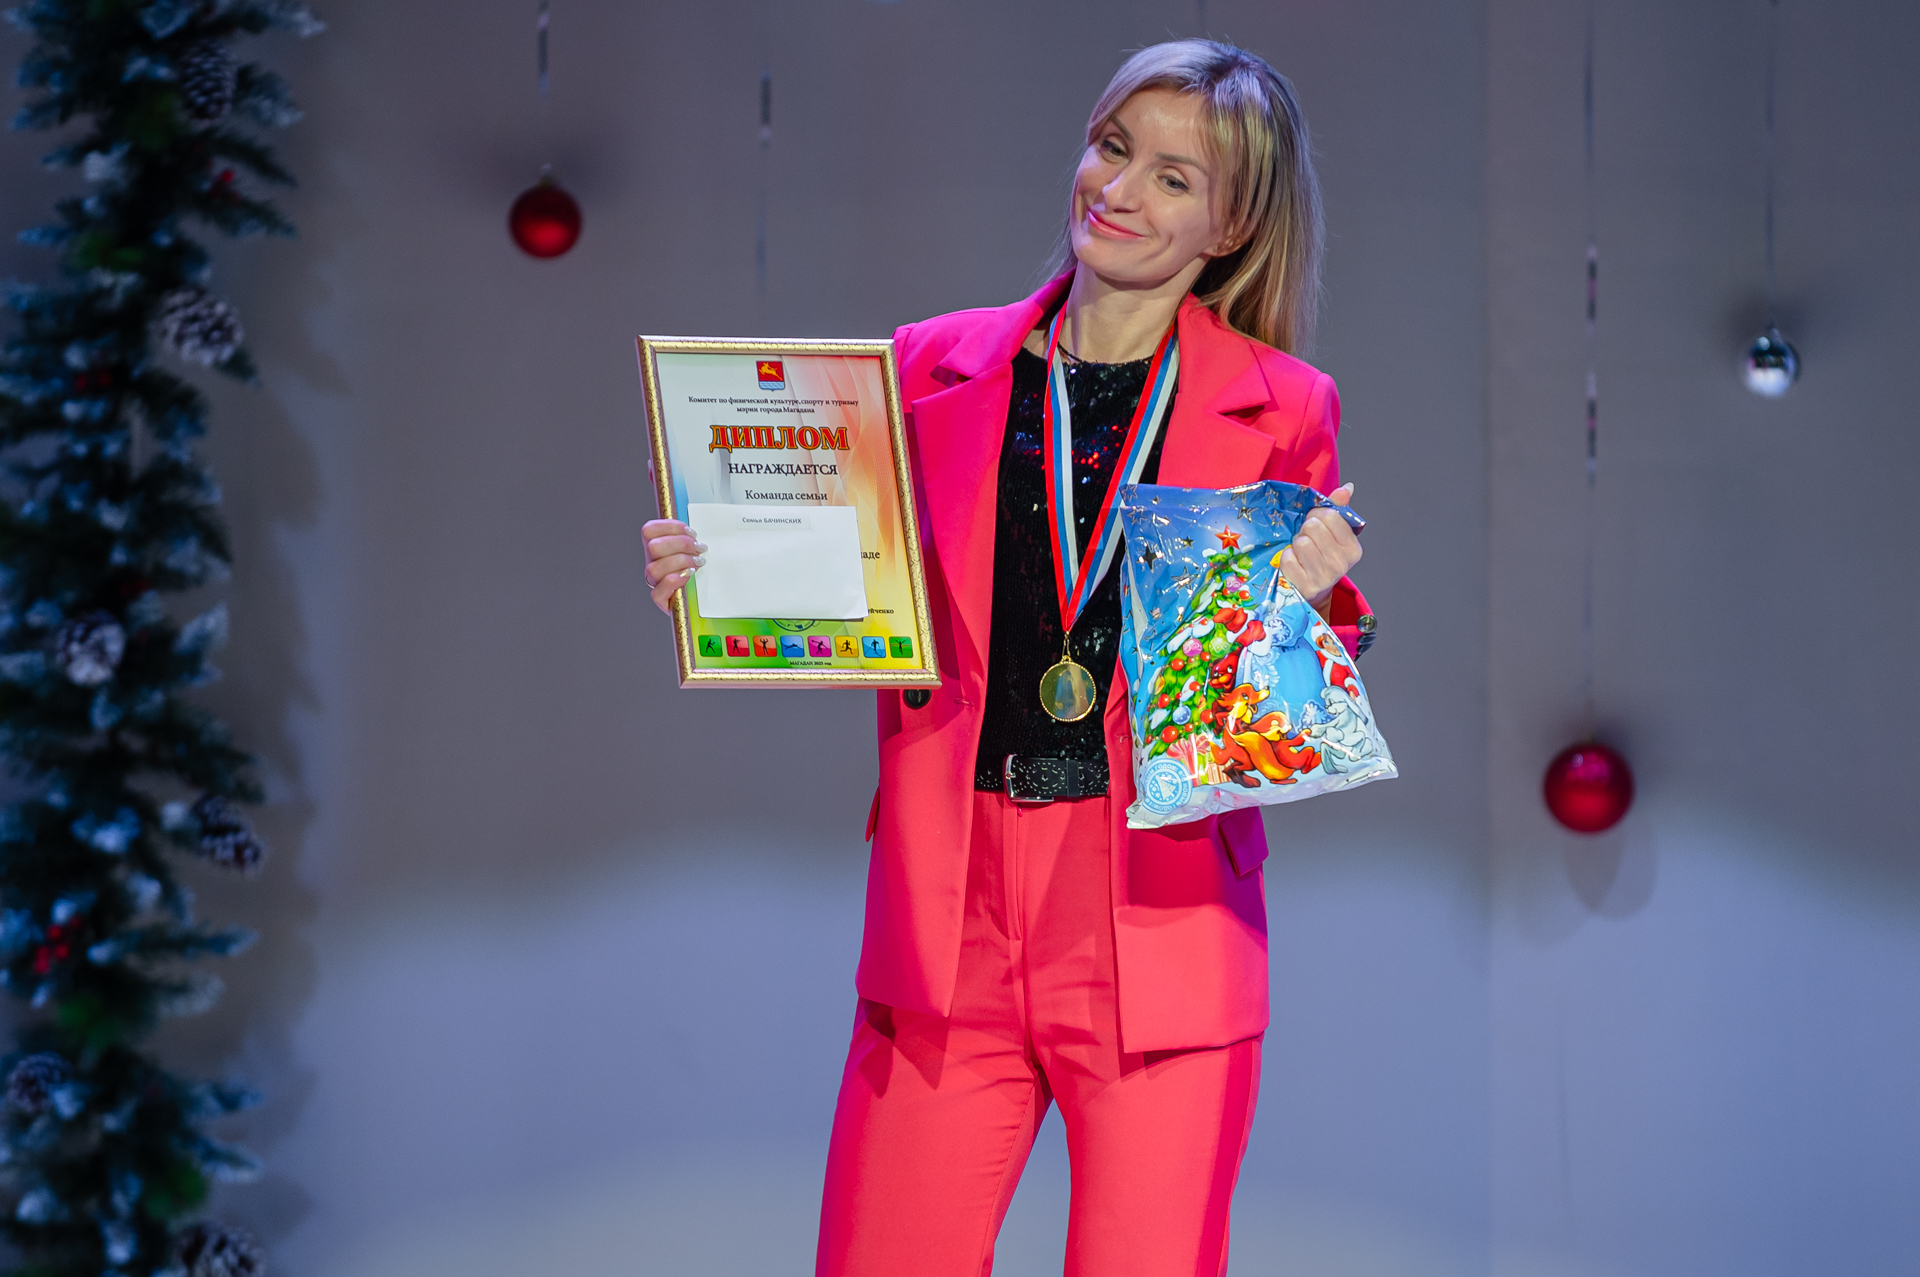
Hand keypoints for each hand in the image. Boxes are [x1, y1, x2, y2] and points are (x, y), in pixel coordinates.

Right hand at [643, 519, 706, 613]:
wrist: (705, 600)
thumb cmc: (701, 572)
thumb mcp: (696, 551)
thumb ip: (691, 538)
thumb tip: (696, 530)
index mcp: (657, 548)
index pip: (649, 530)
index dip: (670, 527)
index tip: (690, 532)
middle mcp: (652, 563)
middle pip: (653, 547)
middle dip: (681, 544)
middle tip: (699, 548)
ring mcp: (655, 582)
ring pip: (654, 568)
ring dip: (680, 562)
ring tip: (698, 563)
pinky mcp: (661, 601)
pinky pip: (657, 592)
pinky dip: (673, 582)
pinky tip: (688, 576)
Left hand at [1279, 481, 1361, 613]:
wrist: (1313, 590)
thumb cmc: (1322, 556)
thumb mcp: (1333, 534)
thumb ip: (1338, 509)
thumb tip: (1347, 488)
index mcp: (1352, 548)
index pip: (1330, 516)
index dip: (1318, 515)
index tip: (1316, 523)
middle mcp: (1341, 564)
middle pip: (1313, 527)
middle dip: (1305, 530)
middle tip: (1307, 540)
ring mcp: (1324, 577)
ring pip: (1301, 542)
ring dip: (1296, 544)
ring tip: (1301, 552)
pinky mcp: (1305, 586)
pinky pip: (1288, 558)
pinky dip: (1287, 558)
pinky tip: (1295, 564)